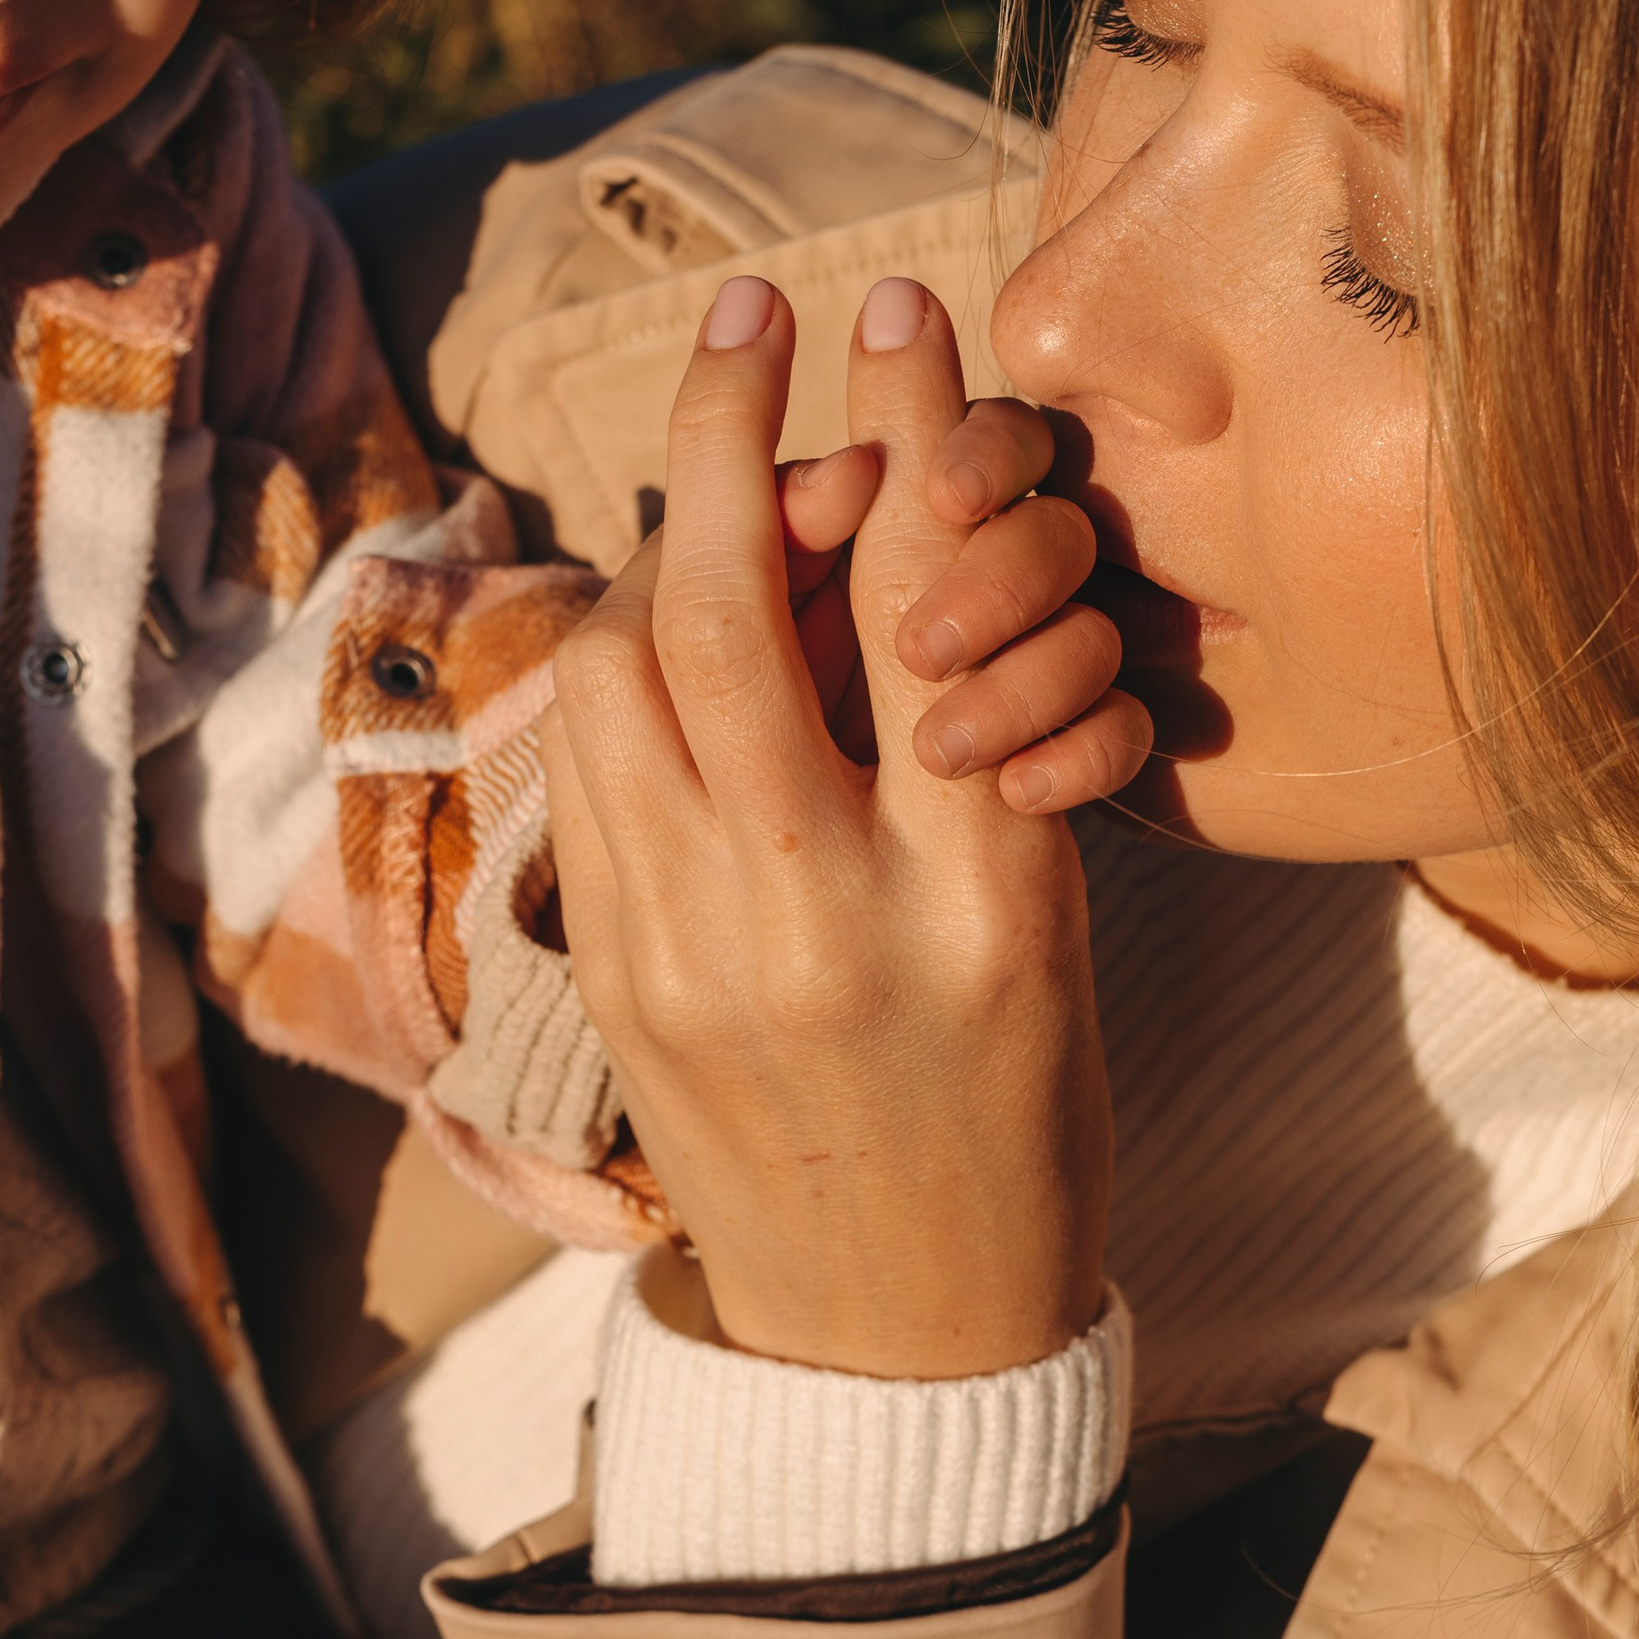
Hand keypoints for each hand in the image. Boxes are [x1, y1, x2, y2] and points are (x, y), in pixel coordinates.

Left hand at [546, 272, 1129, 1379]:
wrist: (898, 1332)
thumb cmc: (1021, 1120)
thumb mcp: (1048, 925)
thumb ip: (974, 737)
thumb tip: (901, 531)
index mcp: (971, 907)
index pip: (920, 616)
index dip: (900, 437)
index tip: (887, 306)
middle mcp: (808, 925)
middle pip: (722, 615)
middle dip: (727, 436)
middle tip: (751, 321)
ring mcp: (678, 959)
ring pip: (619, 674)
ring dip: (668, 551)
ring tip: (739, 512)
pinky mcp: (606, 980)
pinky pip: (590, 764)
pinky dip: (628, 658)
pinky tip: (685, 631)